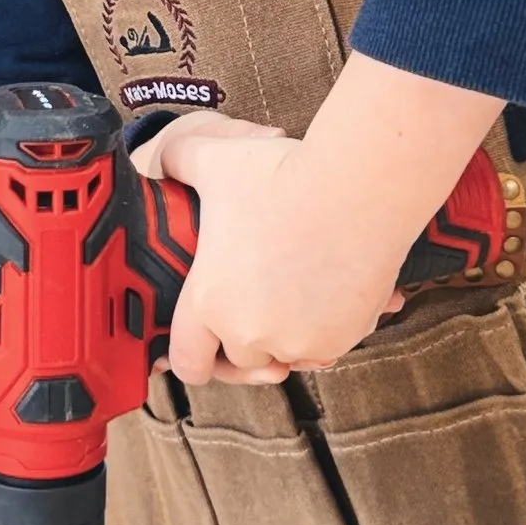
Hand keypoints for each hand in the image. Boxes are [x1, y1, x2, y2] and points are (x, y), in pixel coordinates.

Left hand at [141, 112, 407, 386]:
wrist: (358, 188)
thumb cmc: (287, 176)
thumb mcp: (215, 162)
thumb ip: (178, 162)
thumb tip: (167, 163)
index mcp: (210, 301)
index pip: (187, 362)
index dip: (192, 358)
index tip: (203, 346)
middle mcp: (251, 331)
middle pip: (240, 357)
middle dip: (245, 335)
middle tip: (256, 301)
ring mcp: (299, 341)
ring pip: (286, 354)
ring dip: (286, 334)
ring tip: (291, 291)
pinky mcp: (342, 338)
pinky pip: (326, 347)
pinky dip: (325, 328)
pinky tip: (324, 292)